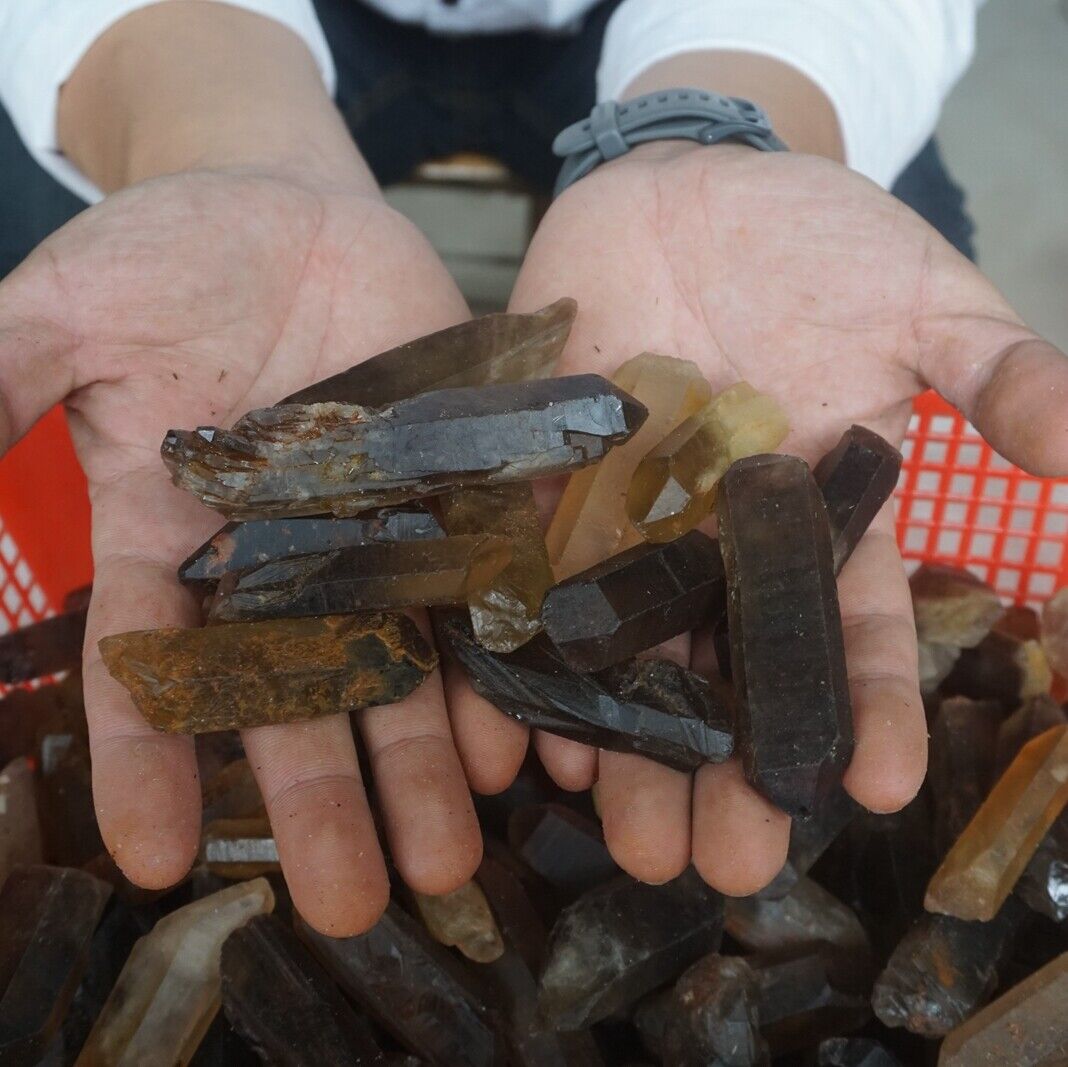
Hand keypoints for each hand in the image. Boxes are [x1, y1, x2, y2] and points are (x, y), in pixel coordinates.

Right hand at [0, 168, 495, 933]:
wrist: (286, 209)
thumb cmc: (166, 251)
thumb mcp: (62, 311)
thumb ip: (2, 388)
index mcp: (170, 536)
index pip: (151, 667)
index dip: (149, 760)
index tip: (151, 856)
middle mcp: (277, 559)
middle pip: (299, 695)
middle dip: (322, 799)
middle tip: (353, 905)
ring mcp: (373, 531)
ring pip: (400, 664)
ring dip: (424, 762)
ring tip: (449, 860)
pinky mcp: (453, 489)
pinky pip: (478, 589)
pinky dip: (495, 662)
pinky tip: (517, 741)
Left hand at [487, 142, 1067, 893]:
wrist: (689, 185)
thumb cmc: (815, 235)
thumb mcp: (924, 294)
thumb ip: (999, 371)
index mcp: (820, 513)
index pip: (850, 628)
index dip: (870, 705)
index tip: (881, 785)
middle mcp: (724, 539)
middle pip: (729, 669)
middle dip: (730, 766)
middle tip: (725, 862)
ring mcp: (632, 520)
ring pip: (631, 650)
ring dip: (630, 743)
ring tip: (627, 832)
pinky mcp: (550, 486)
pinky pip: (536, 582)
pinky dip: (530, 654)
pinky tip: (529, 730)